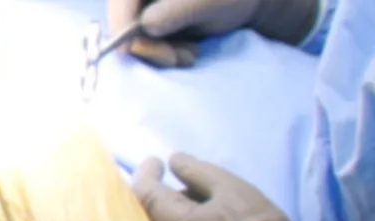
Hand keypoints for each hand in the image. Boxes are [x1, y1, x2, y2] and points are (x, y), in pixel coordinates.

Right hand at [104, 0, 320, 67]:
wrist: (254, 3)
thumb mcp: (209, 3)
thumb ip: (174, 12)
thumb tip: (145, 26)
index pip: (122, 1)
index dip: (120, 25)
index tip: (129, 51)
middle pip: (124, 20)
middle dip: (148, 45)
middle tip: (177, 60)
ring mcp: (149, 8)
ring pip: (135, 36)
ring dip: (160, 52)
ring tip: (191, 54)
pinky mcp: (156, 22)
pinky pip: (148, 43)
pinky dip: (166, 53)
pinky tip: (188, 52)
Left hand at [128, 154, 355, 220]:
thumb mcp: (231, 190)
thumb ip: (197, 172)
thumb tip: (174, 160)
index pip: (141, 191)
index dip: (146, 173)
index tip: (156, 162)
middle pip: (140, 217)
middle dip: (150, 197)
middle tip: (166, 182)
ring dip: (160, 219)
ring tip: (188, 207)